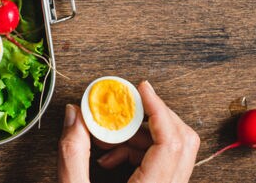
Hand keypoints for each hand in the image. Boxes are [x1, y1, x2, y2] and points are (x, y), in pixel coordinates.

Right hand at [58, 81, 200, 182]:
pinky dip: (139, 152)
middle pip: (182, 141)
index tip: (140, 89)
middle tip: (125, 106)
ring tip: (106, 139)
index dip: (158, 109)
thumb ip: (73, 153)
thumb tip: (73, 115)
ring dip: (141, 136)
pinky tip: (110, 157)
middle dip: (153, 117)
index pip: (170, 140)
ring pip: (172, 152)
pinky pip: (162, 165)